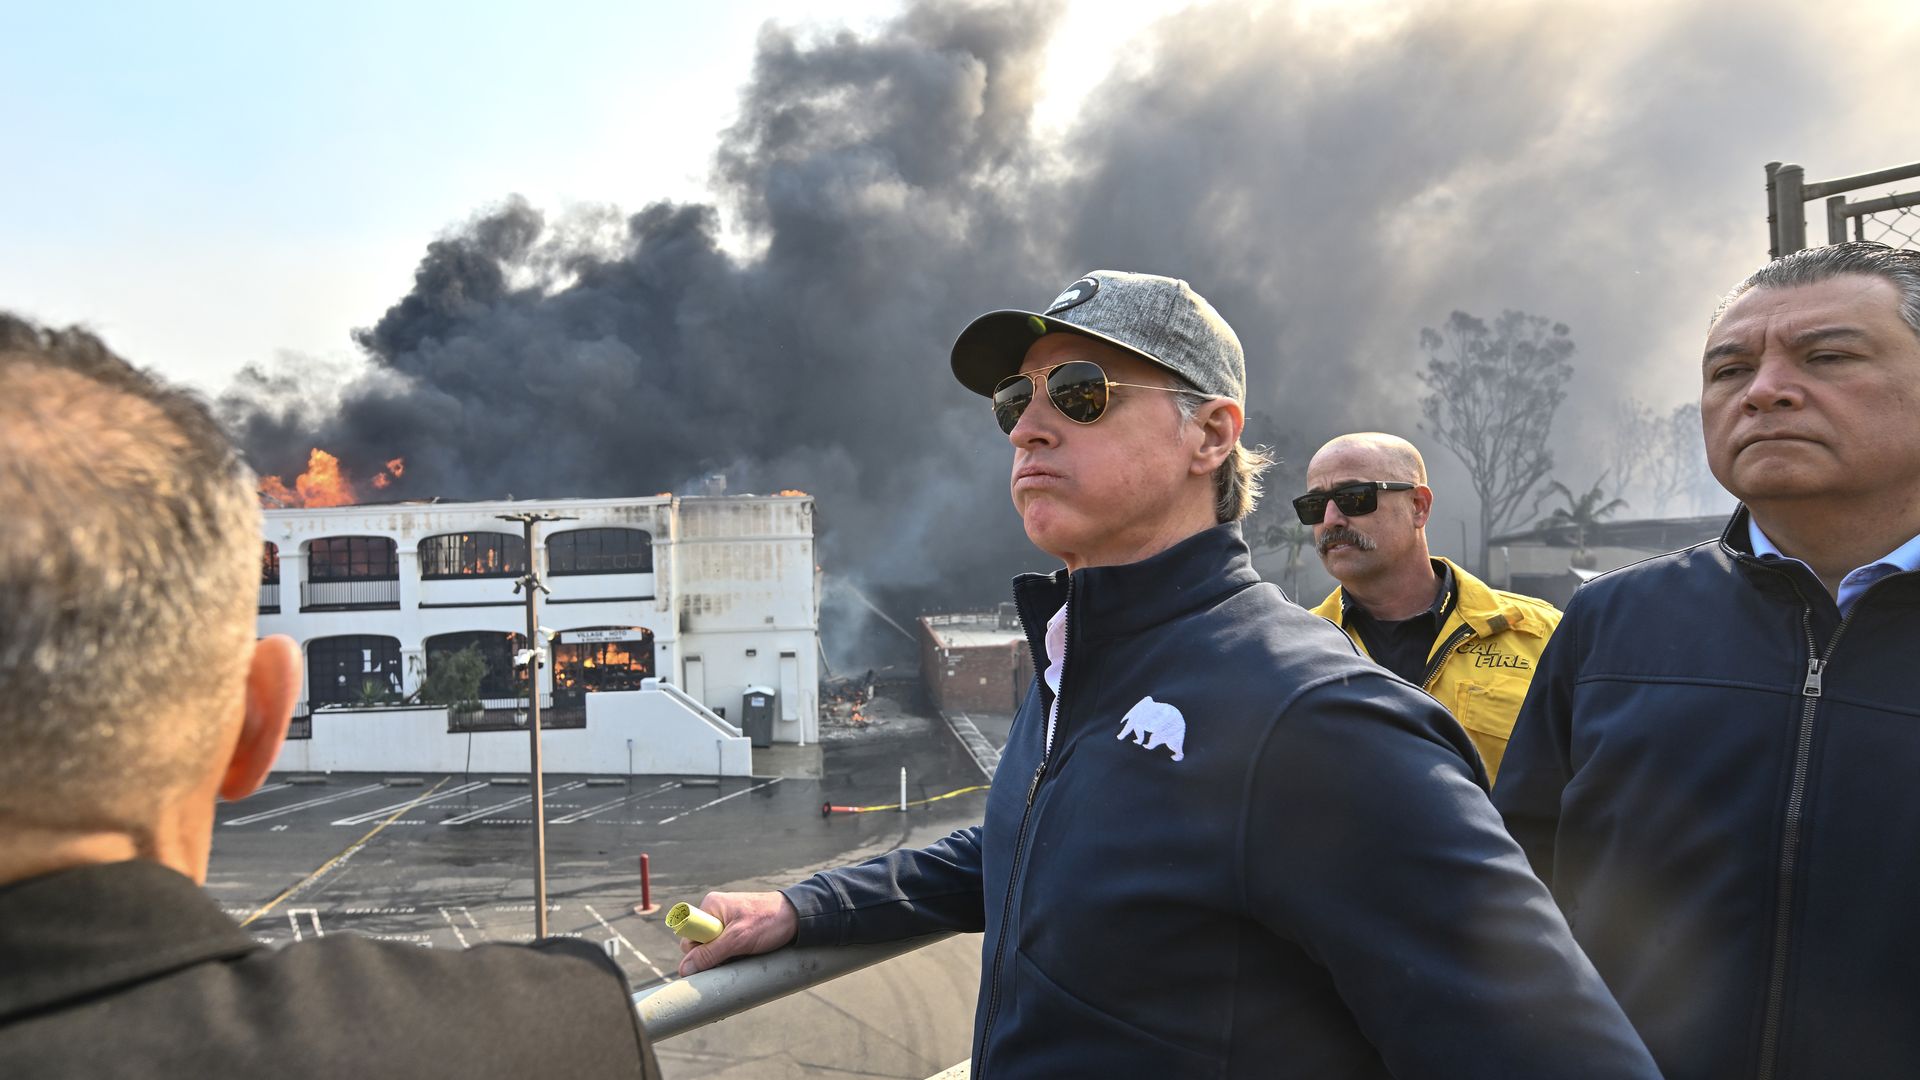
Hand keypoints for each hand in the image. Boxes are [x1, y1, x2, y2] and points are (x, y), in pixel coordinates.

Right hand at [676, 891, 797, 975]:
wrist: (798, 917)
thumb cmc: (769, 921)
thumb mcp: (738, 940)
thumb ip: (710, 953)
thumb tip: (685, 969)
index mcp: (710, 906)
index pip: (688, 935)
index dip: (697, 950)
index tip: (716, 954)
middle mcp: (715, 912)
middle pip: (700, 945)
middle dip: (713, 956)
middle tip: (734, 955)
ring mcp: (726, 922)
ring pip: (714, 949)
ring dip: (725, 957)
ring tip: (744, 953)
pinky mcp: (736, 931)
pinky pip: (726, 948)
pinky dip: (734, 955)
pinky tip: (746, 953)